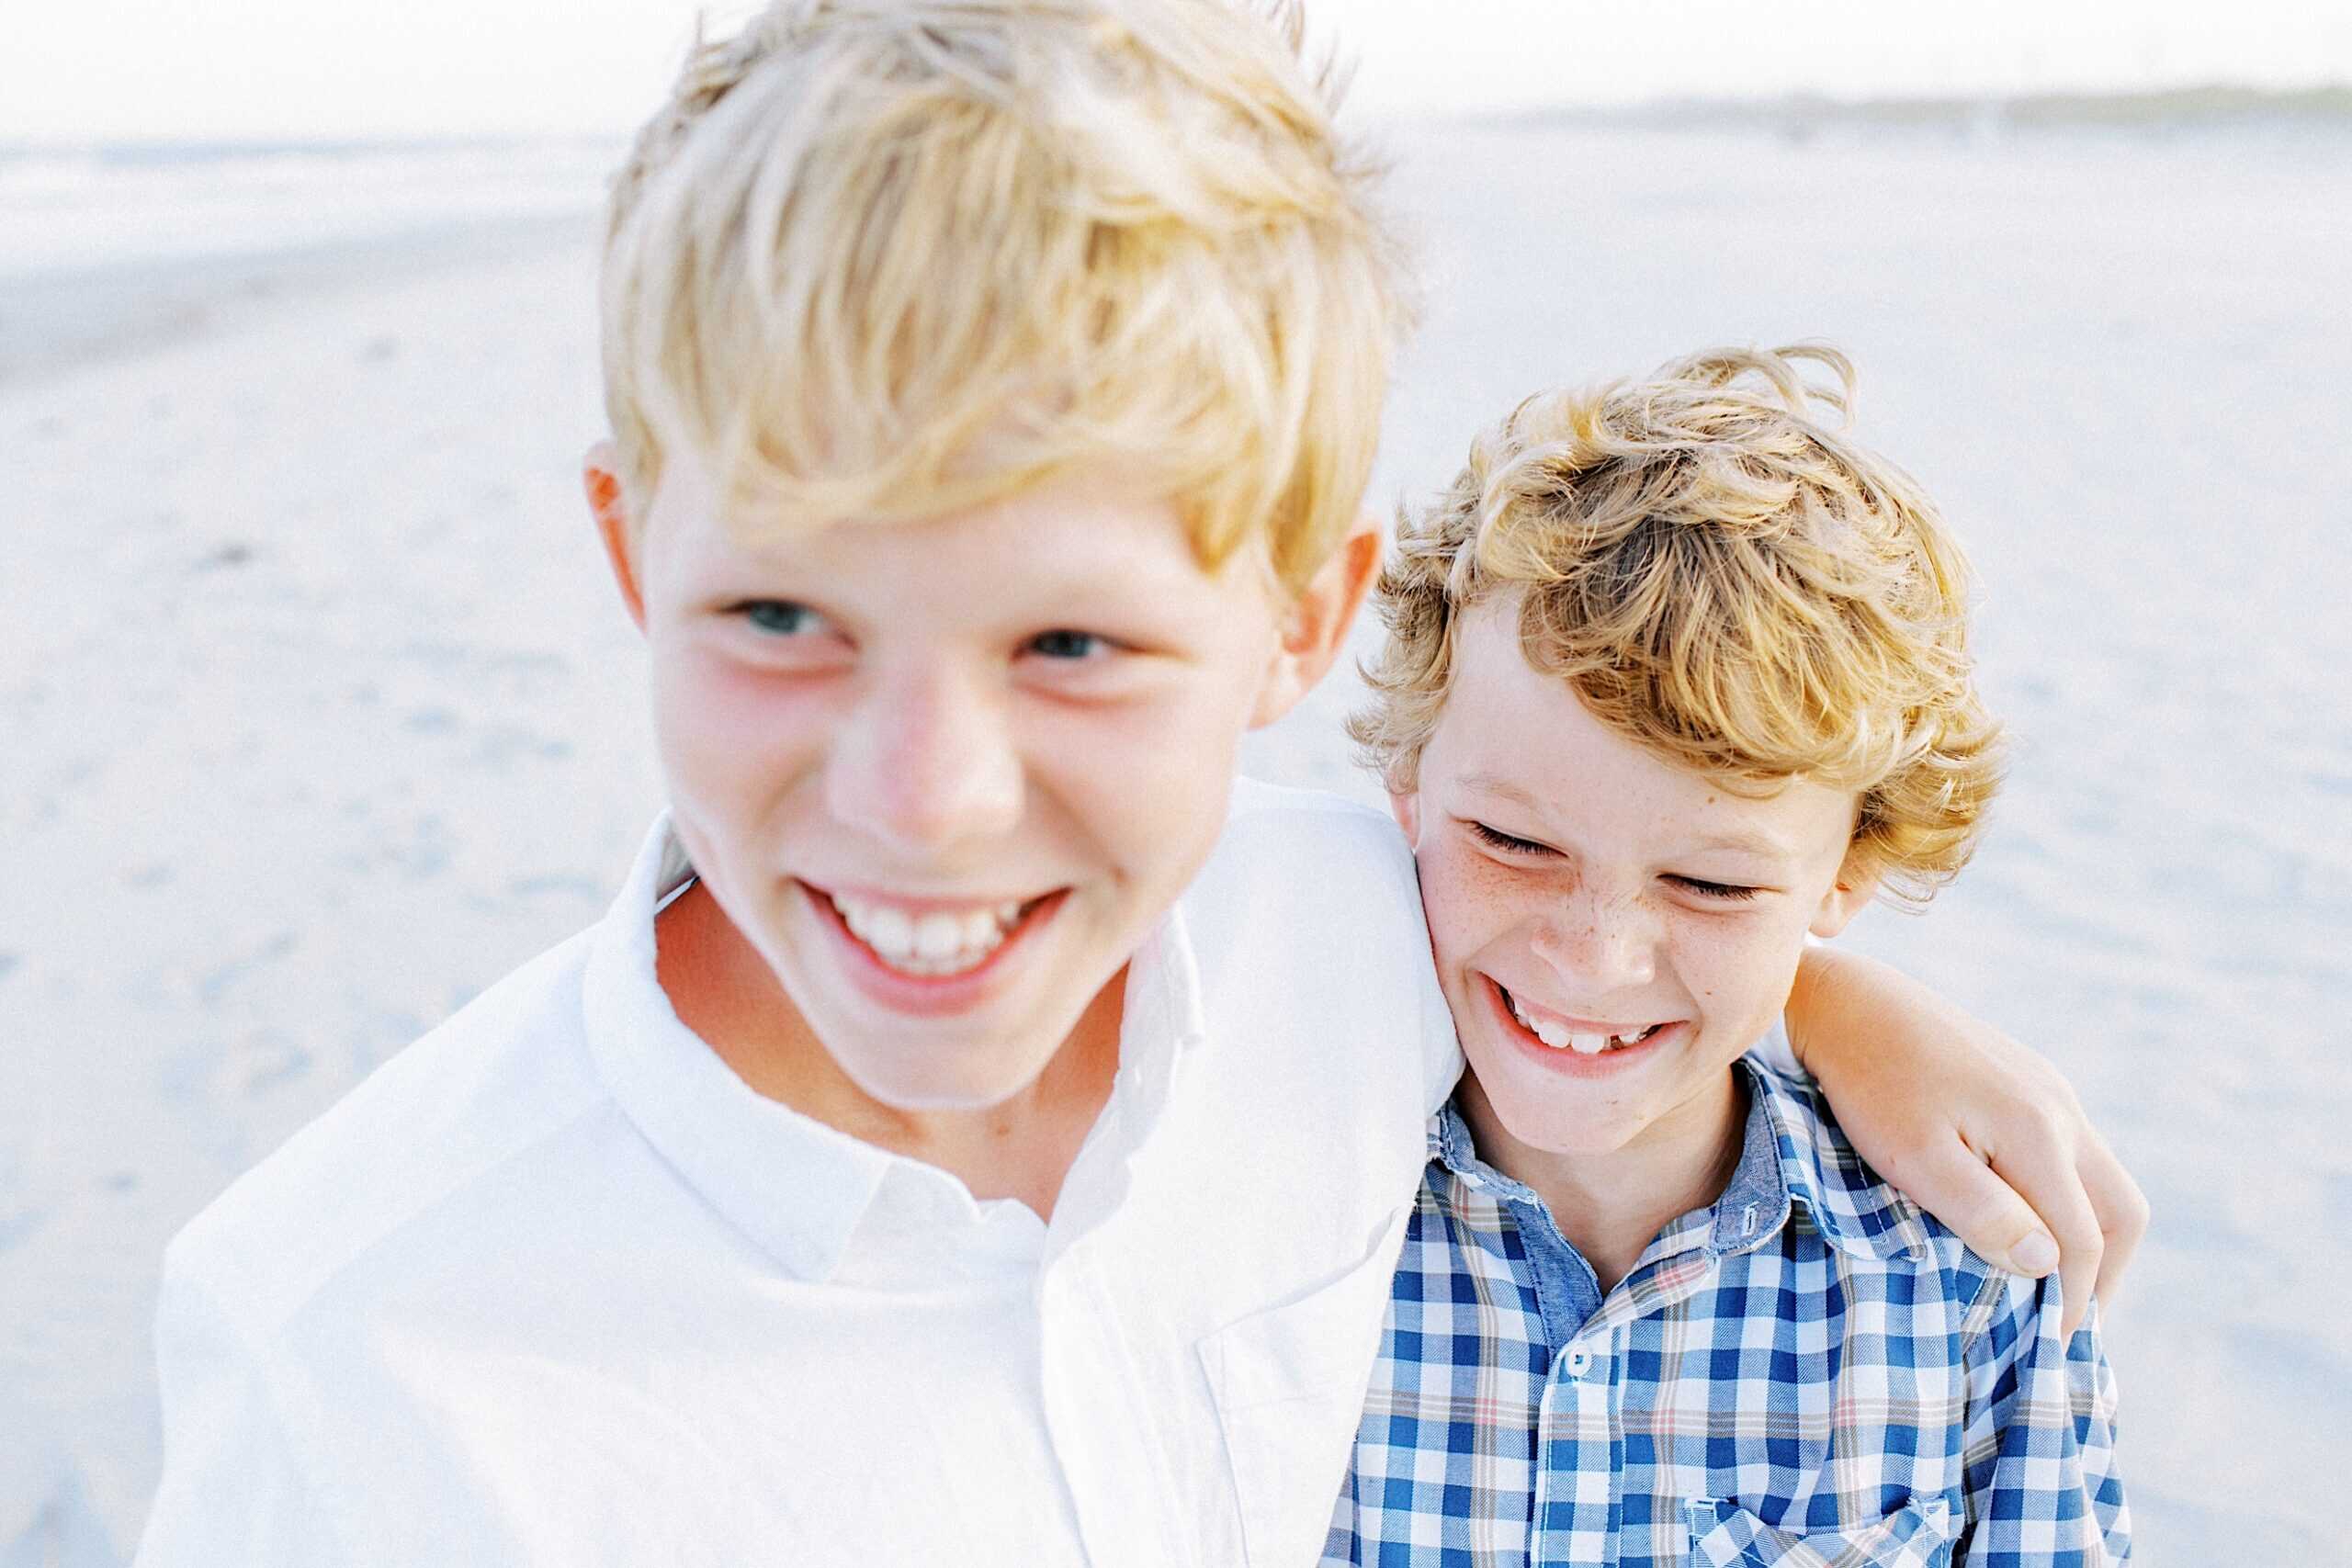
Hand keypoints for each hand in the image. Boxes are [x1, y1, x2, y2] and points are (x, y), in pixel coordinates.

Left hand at [1785, 948, 2147, 1337]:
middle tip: (2066, 1321)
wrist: (1843, 1001)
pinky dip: (2066, 1196)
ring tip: (2048, 1280)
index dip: (2072, 1301)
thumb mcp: (1914, 1158)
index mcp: (2039, 1131)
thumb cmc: (1867, 1084)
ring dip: (2088, 1233)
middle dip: (2104, 1273)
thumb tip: (2050, 1265)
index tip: (2049, 1348)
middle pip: (2119, 1209)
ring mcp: (2046, 1088)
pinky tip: (2026, 1216)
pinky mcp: (2025, 1077)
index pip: (2083, 1239)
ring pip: (2100, 1177)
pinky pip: (2070, 1150)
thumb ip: (1984, 1212)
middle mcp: (2059, 1107)